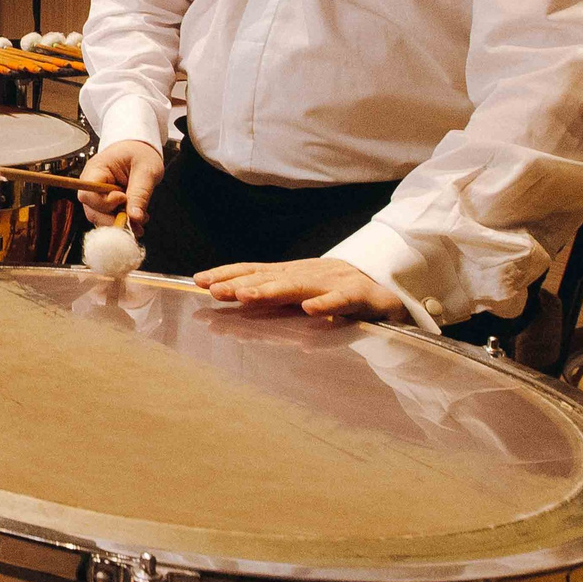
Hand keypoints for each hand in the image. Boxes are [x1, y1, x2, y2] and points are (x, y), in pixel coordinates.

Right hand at [78, 138, 163, 227]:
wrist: (140, 148)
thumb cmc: (141, 153)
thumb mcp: (146, 171)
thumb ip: (140, 194)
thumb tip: (135, 217)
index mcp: (97, 169)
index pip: (88, 194)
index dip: (104, 203)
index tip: (124, 198)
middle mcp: (92, 184)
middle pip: (92, 210)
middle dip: (113, 220)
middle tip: (135, 222)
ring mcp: (98, 194)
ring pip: (100, 217)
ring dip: (119, 223)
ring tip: (139, 220)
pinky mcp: (105, 201)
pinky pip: (108, 216)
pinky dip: (122, 220)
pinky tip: (136, 217)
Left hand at [192, 258, 404, 322]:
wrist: (383, 285)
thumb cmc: (331, 289)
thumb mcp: (295, 290)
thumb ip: (268, 294)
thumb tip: (228, 297)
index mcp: (289, 274)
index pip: (253, 271)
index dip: (226, 275)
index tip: (199, 281)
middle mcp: (306, 275)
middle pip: (269, 278)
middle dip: (240, 284)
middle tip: (215, 291)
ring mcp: (332, 283)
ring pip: (298, 287)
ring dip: (272, 291)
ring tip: (248, 296)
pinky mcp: (358, 297)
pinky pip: (341, 301)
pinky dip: (326, 304)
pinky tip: (310, 310)